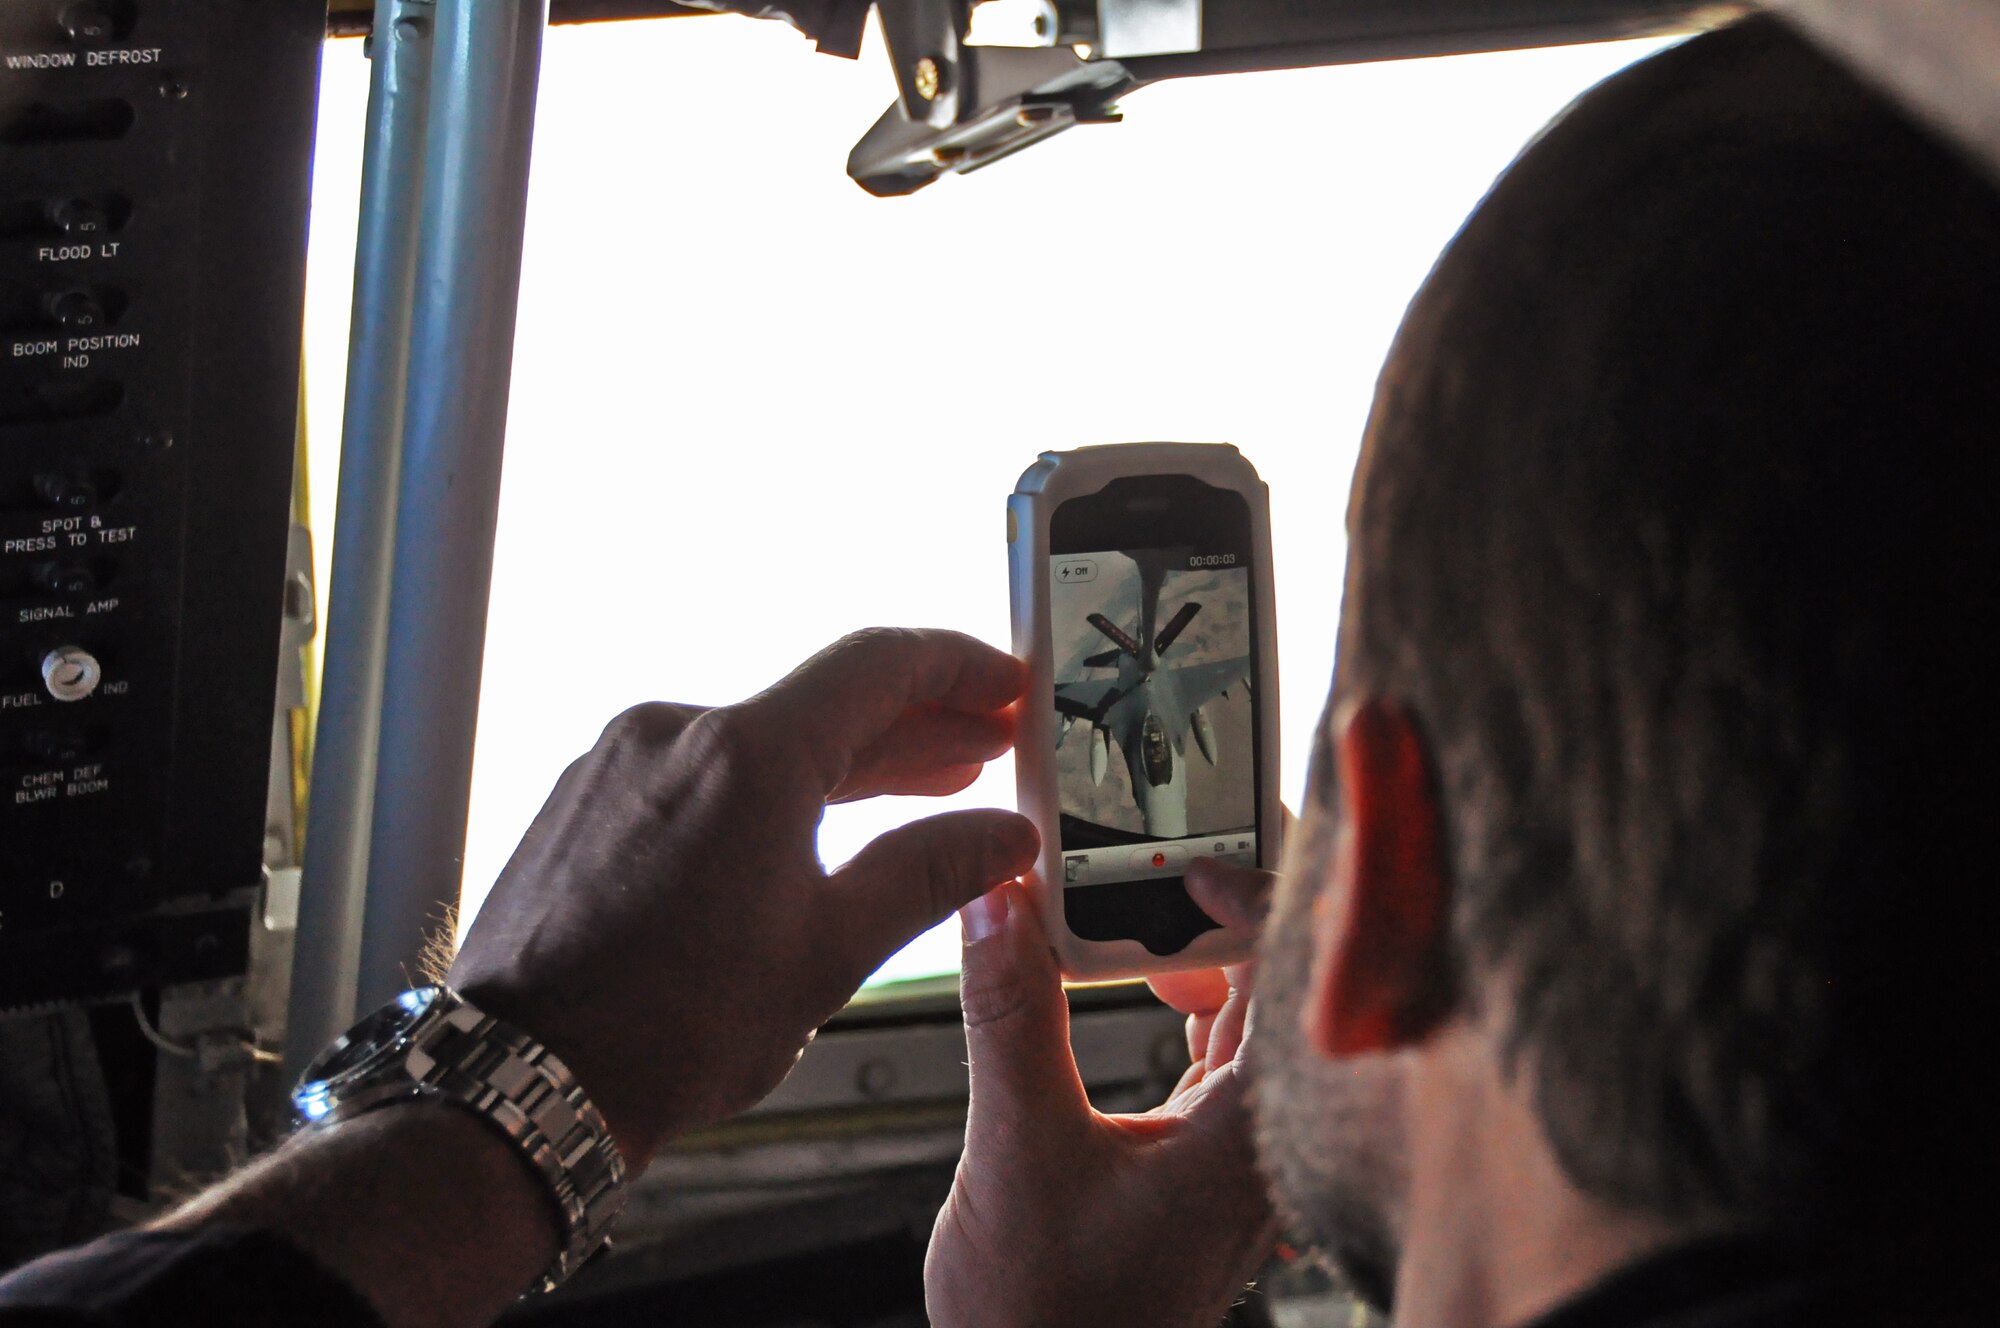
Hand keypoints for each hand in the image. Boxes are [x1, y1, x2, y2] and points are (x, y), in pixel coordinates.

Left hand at [449, 628, 1039, 1164]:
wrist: (520, 1081)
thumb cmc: (664, 1031)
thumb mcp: (828, 952)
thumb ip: (927, 874)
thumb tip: (1003, 836)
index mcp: (746, 756)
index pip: (878, 664)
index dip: (957, 665)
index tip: (1005, 684)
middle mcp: (674, 735)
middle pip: (821, 701)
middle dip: (913, 723)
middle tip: (983, 745)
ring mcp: (619, 763)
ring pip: (758, 740)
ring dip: (841, 761)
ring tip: (914, 788)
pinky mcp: (586, 799)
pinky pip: (698, 771)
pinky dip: (765, 788)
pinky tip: (804, 827)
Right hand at [925, 860, 1279, 1327]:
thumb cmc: (1050, 1317)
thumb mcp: (1018, 1145)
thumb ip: (1014, 1014)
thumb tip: (998, 906)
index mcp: (1245, 1134)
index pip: (1290, 976)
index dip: (1249, 897)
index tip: (1181, 865)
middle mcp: (1257, 1140)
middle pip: (1272, 985)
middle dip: (1214, 911)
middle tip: (1146, 865)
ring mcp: (1230, 1156)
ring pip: (1238, 1019)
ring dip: (1187, 957)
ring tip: (1121, 916)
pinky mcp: (1193, 1167)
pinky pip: (1207, 1057)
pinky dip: (1173, 1005)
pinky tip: (1127, 987)